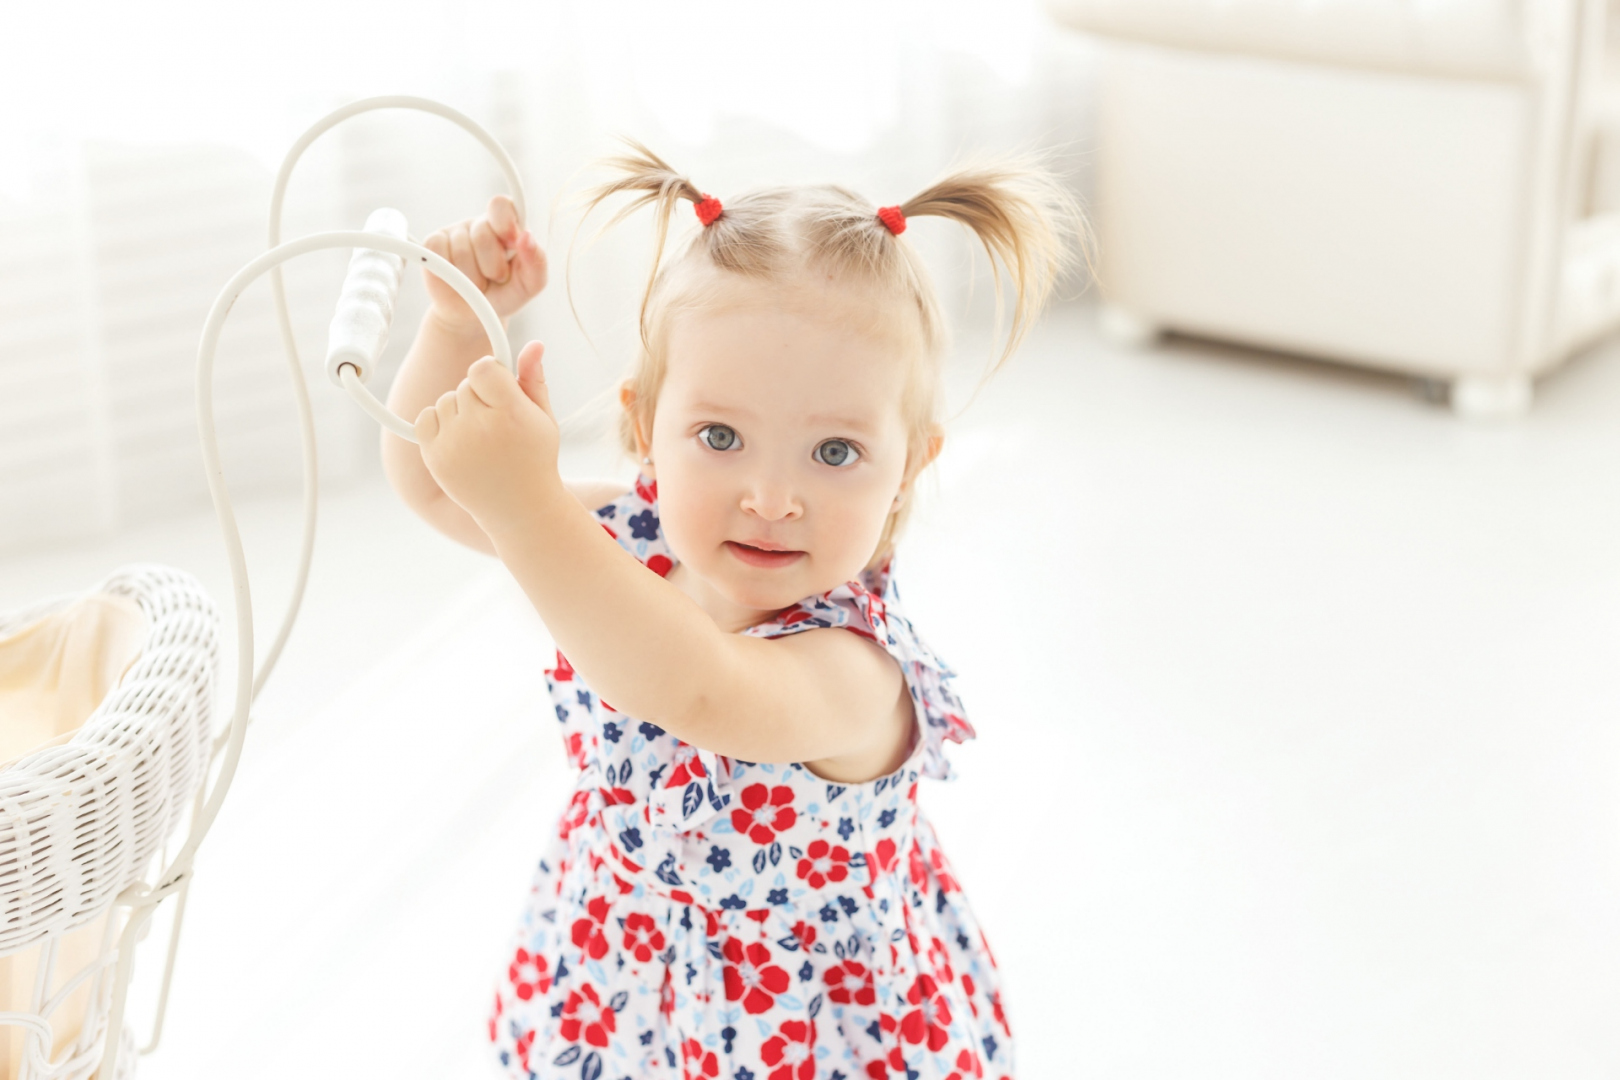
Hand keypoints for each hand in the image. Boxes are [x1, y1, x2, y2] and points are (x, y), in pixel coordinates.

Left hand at [415, 342, 559, 531]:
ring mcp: (454, 444)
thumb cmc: (535, 458)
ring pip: (444, 400)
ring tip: (479, 434)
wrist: (519, 509)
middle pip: (464, 384)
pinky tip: (459, 438)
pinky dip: (438, 424)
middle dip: (478, 395)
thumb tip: (534, 342)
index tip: (500, 388)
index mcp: (511, 414)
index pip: (482, 368)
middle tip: (495, 421)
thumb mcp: (544, 418)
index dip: (490, 373)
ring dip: (459, 410)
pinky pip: (425, 419)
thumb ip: (534, 378)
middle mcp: (480, 428)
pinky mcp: (435, 457)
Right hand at [423, 195, 547, 331]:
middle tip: (497, 277)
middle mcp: (480, 224)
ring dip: (473, 277)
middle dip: (492, 265)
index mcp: (507, 225)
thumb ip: (537, 261)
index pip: (501, 205)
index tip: (511, 243)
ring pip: (461, 249)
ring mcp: (455, 232)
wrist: (476, 316)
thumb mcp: (530, 283)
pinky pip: (438, 252)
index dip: (505, 223)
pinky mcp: (433, 244)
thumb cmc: (505, 293)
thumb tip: (527, 236)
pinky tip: (457, 279)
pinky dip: (450, 274)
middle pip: (482, 233)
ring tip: (477, 283)